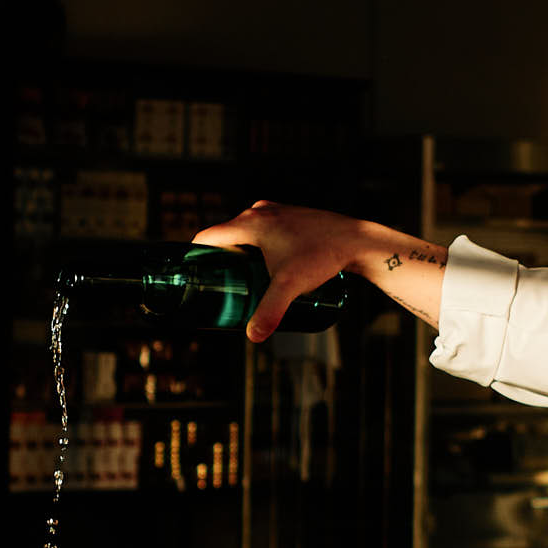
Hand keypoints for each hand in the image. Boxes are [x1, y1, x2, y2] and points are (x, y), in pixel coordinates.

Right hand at [193, 202, 442, 338]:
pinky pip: (263, 229)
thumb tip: (253, 336)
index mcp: (250, 223)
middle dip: (219, 259)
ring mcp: (277, 211)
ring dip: (239, 251)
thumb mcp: (290, 287)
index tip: (191, 273)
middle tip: (218, 285)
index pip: (208, 236)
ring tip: (240, 279)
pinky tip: (264, 263)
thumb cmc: (321, 257)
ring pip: (246, 231)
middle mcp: (260, 211)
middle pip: (226, 235)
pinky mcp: (291, 215)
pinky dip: (257, 244)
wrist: (356, 240)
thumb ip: (269, 311)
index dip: (195, 255)